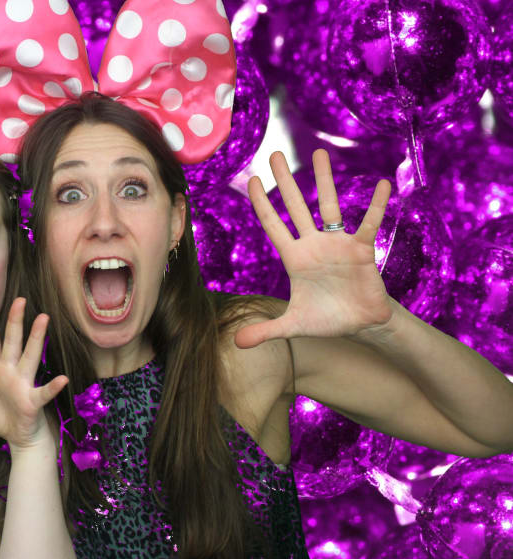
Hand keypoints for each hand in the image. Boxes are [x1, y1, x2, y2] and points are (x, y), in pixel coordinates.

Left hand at [0, 298, 68, 450]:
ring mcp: (23, 384)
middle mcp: (10, 372)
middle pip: (13, 341)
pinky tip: (62, 379)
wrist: (17, 436)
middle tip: (20, 299)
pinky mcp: (32, 401)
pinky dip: (53, 386)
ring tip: (43, 319)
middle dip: (15, 320)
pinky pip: (43, 392)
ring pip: (30, 357)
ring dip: (36, 338)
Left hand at [236, 150, 393, 347]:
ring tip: (319, 153)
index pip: (273, 225)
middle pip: (296, 207)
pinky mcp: (362, 250)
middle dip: (286, 181)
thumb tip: (237, 344)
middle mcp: (313, 244)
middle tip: (275, 154)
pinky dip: (376, 205)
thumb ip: (266, 331)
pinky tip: (382, 184)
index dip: (263, 204)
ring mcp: (337, 244)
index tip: (252, 180)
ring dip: (325, 181)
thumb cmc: (325, 319)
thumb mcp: (293, 326)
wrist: (360, 324)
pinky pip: (368, 224)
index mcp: (294, 258)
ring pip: (330, 206)